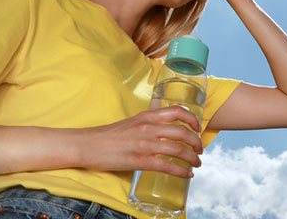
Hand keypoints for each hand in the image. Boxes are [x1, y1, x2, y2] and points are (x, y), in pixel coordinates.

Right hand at [78, 106, 202, 177]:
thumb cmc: (107, 135)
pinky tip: (187, 174)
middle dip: (197, 142)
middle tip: (200, 150)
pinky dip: (181, 171)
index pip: (177, 111)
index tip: (198, 127)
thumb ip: (148, 125)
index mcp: (147, 116)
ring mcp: (144, 144)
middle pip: (183, 132)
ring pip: (178, 150)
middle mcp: (148, 128)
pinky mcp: (139, 161)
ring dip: (192, 158)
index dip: (192, 119)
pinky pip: (167, 166)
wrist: (87, 145)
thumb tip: (164, 132)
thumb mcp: (132, 122)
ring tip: (197, 164)